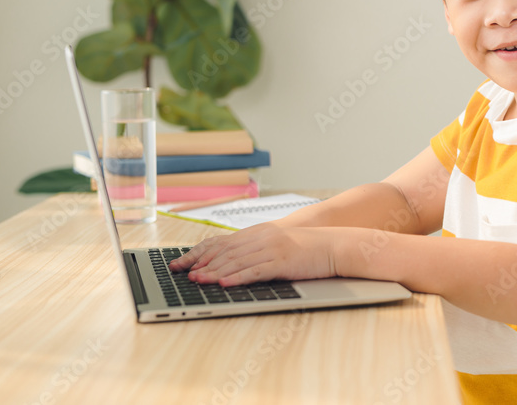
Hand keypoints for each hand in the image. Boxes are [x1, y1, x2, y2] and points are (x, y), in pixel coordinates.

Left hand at [168, 221, 339, 286]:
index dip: (200, 252)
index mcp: (258, 233)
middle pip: (226, 251)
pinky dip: (238, 278)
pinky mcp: (282, 262)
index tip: (182, 263)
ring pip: (237, 261)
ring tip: (199, 280)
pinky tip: (226, 284)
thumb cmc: (307, 247)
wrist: (333, 244)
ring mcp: (272, 249)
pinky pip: (256, 271)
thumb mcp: (277, 242)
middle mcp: (262, 238)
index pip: (222, 242)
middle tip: (185, 275)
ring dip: (215, 272)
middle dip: (203, 263)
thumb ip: (256, 248)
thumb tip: (232, 262)